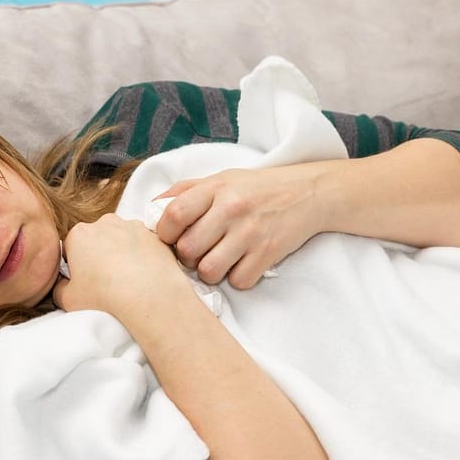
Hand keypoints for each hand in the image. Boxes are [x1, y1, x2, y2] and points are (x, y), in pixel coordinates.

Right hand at [53, 214, 190, 320]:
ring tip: (127, 279)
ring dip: (121, 252)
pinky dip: (142, 255)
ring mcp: (133, 226)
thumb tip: (62, 285)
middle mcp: (105, 223)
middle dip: (98, 254)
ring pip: (121, 237)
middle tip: (104, 281)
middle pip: (96, 238)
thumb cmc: (106, 298)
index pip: (70, 247)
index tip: (83, 280)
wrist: (149, 298)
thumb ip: (59, 289)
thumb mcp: (68, 300)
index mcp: (79, 234)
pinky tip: (143, 275)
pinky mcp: (155, 235)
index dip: (75, 265)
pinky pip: (143, 244)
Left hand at [155, 164, 326, 288]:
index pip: (173, 214)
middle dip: (186, 257)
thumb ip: (185, 191)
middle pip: (187, 249)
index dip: (164, 232)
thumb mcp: (221, 179)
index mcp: (215, 187)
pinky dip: (237, 278)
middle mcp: (232, 208)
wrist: (309, 193)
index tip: (170, 237)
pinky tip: (241, 263)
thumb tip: (150, 208)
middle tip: (197, 251)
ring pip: (209, 271)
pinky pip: (238, 280)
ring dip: (209, 271)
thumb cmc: (257, 188)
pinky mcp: (269, 253)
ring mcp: (251, 232)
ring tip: (218, 259)